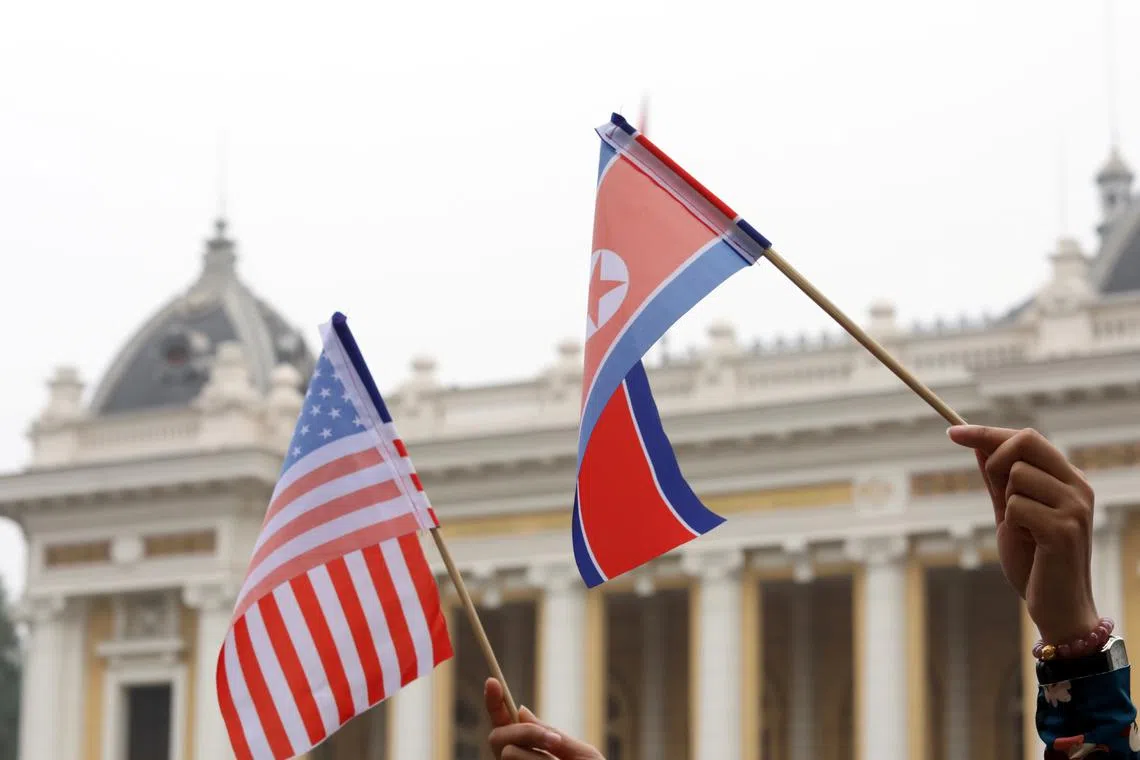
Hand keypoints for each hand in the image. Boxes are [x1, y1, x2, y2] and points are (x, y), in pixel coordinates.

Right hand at [484, 679, 604, 759]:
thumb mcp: (580, 753)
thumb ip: (552, 735)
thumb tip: (522, 712)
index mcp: (532, 749)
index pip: (505, 724)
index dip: (494, 702)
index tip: (492, 681)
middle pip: (498, 737)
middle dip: (524, 733)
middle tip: (553, 740)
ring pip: (508, 753)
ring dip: (536, 753)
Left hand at [947, 425, 1098, 642]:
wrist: (1057, 606)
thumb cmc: (1034, 560)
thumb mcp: (1011, 513)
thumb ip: (998, 480)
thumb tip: (977, 444)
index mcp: (1069, 479)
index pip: (1027, 437)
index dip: (986, 432)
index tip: (951, 432)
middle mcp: (1078, 486)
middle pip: (1026, 441)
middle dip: (996, 459)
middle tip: (997, 492)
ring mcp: (1075, 506)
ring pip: (1016, 475)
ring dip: (1007, 503)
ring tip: (1024, 530)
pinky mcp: (1064, 529)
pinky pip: (1016, 505)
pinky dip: (1012, 524)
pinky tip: (1030, 543)